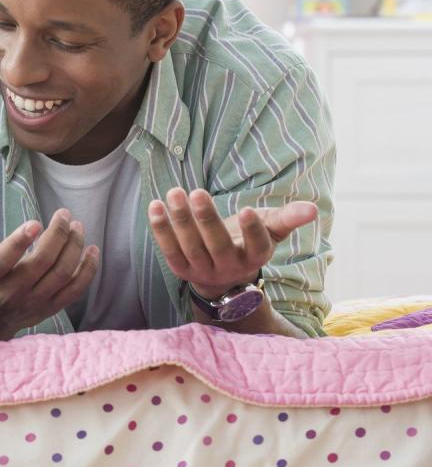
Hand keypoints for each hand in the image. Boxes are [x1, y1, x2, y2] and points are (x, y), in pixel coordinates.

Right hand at [0, 195, 99, 339]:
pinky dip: (87, 271)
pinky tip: (91, 250)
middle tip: (64, 214)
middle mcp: (10, 293)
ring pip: (60, 275)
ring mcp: (32, 303)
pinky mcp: (48, 309)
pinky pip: (74, 291)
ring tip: (77, 227)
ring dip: (73, 248)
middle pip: (40, 264)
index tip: (36, 222)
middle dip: (57, 236)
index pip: (4, 261)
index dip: (19, 241)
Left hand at [148, 188, 316, 299]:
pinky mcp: (181, 270)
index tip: (247, 210)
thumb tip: (312, 209)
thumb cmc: (248, 241)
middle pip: (217, 245)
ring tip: (174, 193)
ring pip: (191, 247)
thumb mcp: (270, 229)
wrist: (224, 274)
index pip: (256, 246)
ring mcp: (203, 271)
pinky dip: (161, 229)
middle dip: (206, 219)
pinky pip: (169, 250)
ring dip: (180, 220)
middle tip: (197, 192)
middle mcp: (229, 267)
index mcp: (255, 257)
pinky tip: (155, 206)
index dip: (252, 230)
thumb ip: (288, 218)